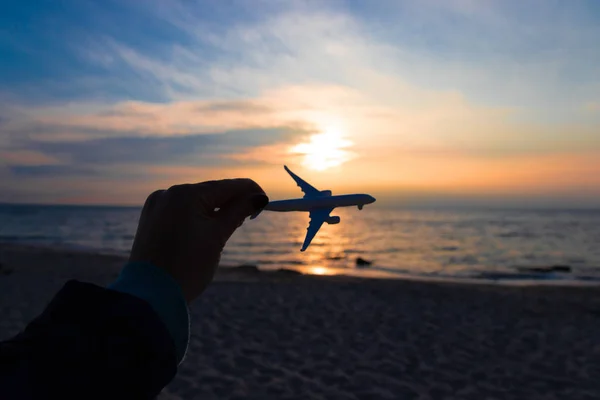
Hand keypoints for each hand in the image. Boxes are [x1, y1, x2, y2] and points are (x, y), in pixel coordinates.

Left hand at [129, 179, 267, 301]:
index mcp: (186, 195)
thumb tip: (258, 197)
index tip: (266, 202)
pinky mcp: (151, 218)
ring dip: (215, 209)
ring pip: (196, 201)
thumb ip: (238, 212)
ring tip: (228, 227)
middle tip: (251, 216)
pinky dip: (197, 216)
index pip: (228, 186)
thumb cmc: (187, 268)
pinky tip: (206, 230)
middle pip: (211, 191)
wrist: (150, 296)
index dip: (250, 191)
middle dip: (232, 202)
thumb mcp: (217, 237)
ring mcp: (157, 205)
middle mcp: (169, 193)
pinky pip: (181, 210)